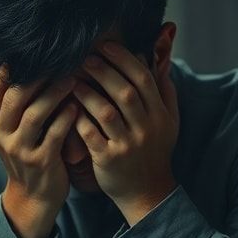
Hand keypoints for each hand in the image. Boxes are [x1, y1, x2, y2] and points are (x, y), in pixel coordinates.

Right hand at [0, 66, 78, 237]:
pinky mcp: (40, 162)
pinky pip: (54, 135)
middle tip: (60, 59)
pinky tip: (79, 105)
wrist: (34, 196)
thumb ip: (17, 100)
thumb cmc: (30, 151)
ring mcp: (19, 149)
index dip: (12, 63)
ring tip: (73, 77)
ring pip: (35, 114)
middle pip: (15, 95)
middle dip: (38, 75)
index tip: (34, 47)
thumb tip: (29, 58)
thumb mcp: (14, 128)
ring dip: (55, 93)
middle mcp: (1, 133)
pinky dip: (66, 117)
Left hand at [72, 42, 179, 224]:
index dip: (124, 60)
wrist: (148, 192)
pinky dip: (78, 119)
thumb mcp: (169, 122)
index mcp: (160, 116)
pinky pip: (90, 135)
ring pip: (105, 112)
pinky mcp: (108, 160)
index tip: (107, 46)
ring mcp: (127, 146)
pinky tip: (68, 107)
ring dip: (87, 93)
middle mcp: (146, 129)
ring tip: (72, 80)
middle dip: (103, 71)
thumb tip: (157, 59)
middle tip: (85, 58)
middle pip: (125, 93)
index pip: (144, 80)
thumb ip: (165, 91)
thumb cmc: (154, 151)